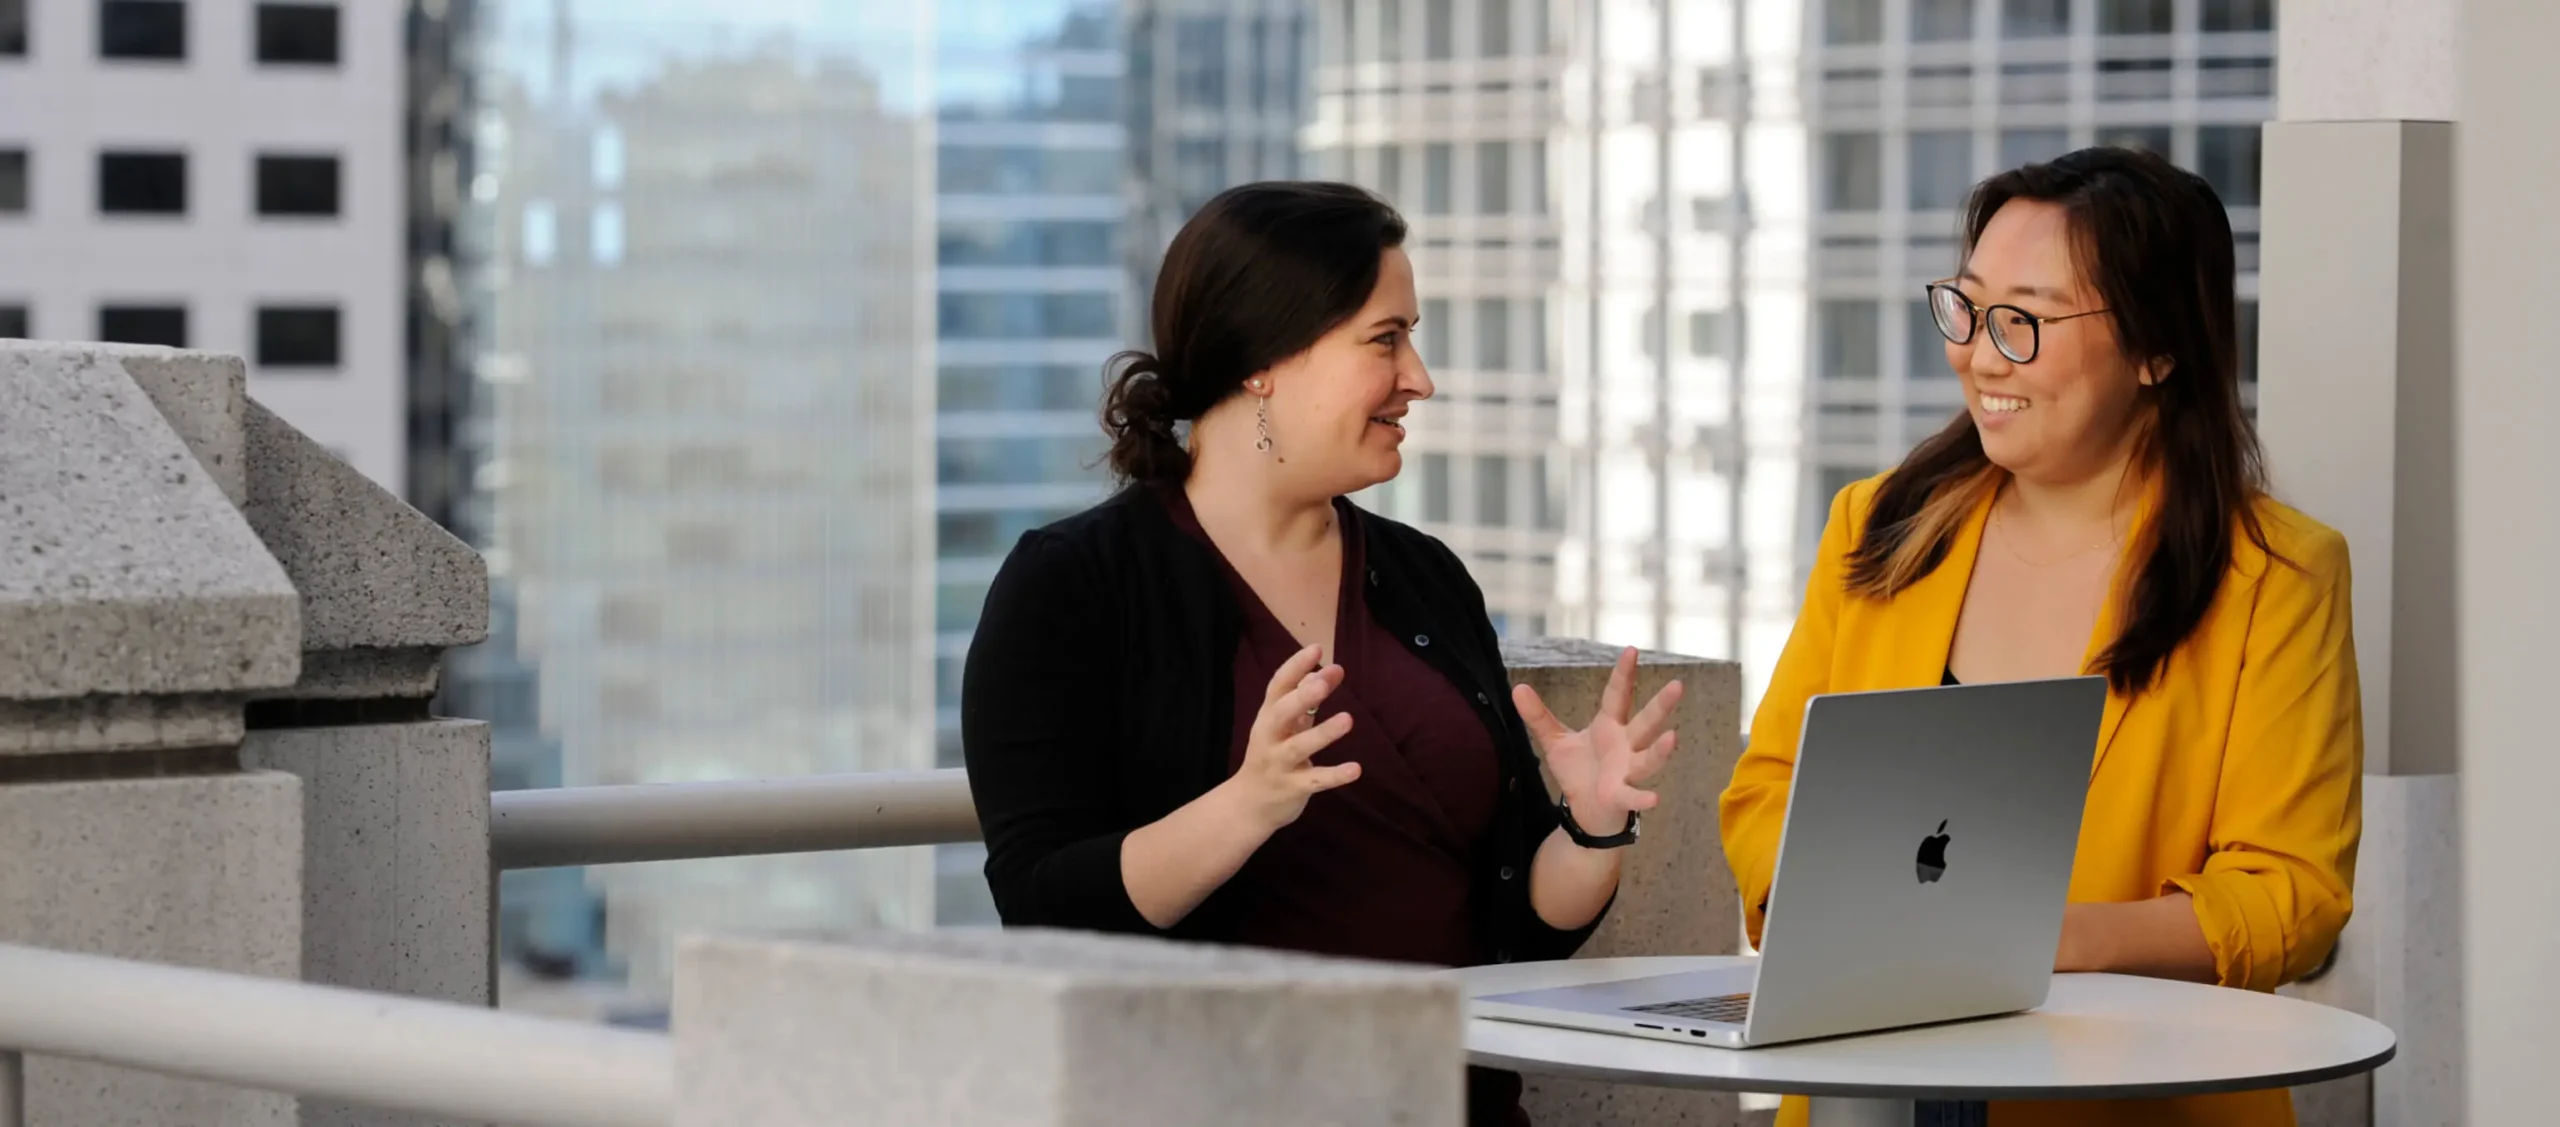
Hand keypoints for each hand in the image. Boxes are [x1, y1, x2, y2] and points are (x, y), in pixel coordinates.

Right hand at [1221, 644, 1360, 831]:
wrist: (1249, 804)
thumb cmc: (1273, 754)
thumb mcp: (1286, 725)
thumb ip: (1308, 700)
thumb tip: (1333, 669)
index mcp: (1268, 717)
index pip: (1278, 686)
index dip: (1295, 666)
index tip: (1317, 648)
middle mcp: (1269, 737)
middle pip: (1281, 713)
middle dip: (1302, 696)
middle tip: (1325, 679)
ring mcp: (1279, 764)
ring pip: (1299, 747)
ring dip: (1323, 733)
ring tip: (1348, 719)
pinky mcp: (1292, 788)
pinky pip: (1314, 781)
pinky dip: (1335, 775)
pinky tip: (1356, 769)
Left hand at [1514, 647, 1680, 836]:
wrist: (1585, 810)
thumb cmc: (1579, 772)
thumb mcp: (1555, 741)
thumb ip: (1539, 716)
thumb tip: (1517, 687)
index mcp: (1610, 726)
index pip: (1618, 695)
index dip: (1624, 674)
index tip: (1632, 650)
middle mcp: (1625, 745)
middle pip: (1645, 723)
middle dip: (1660, 705)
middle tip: (1677, 685)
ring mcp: (1627, 770)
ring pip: (1648, 758)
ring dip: (1661, 750)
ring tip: (1673, 737)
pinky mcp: (1621, 795)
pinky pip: (1633, 795)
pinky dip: (1642, 797)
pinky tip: (1654, 798)